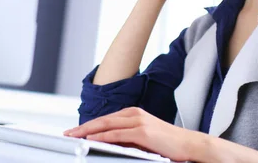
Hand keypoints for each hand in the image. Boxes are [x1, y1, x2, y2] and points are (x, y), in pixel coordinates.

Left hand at [64, 107, 203, 161]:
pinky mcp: (143, 132)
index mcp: (133, 113)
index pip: (105, 119)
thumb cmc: (167, 143)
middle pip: (102, 120)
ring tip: (74, 137)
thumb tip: (106, 143)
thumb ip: (126, 137)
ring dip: (87, 131)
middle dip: (82, 127)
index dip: (88, 125)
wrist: (189, 144)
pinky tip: (91, 140)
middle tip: (67, 133)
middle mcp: (134, 114)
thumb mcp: (143, 138)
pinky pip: (117, 135)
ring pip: (107, 125)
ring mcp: (138, 121)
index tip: (74, 131)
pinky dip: (102, 137)